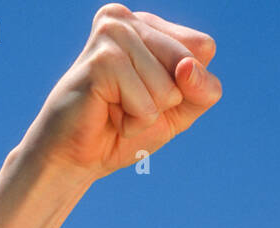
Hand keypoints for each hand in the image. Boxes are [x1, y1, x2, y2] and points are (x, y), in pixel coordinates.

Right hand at [17, 4, 221, 183]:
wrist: (77, 156)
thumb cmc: (126, 128)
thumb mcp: (181, 109)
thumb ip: (202, 90)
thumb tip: (188, 68)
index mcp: (147, 23)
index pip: (203, 47)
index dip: (189, 84)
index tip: (151, 92)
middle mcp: (126, 19)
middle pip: (188, 65)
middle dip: (167, 100)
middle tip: (130, 103)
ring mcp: (110, 34)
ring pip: (168, 88)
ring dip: (147, 113)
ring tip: (116, 108)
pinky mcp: (101, 61)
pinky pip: (147, 105)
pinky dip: (134, 122)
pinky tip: (108, 113)